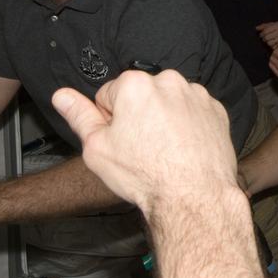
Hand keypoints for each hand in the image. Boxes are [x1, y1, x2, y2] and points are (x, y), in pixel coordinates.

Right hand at [52, 70, 237, 216]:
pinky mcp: (215, 109)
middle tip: (142, 148)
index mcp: (135, 84)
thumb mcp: (97, 148)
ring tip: (164, 151)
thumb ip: (79, 116)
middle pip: (141, 96)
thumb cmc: (146, 175)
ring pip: (168, 102)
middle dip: (138, 116)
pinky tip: (183, 149)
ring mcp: (195, 95)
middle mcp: (168, 81)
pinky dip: (187, 125)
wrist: (194, 196)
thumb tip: (61, 96)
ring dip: (163, 119)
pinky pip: (193, 112)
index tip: (121, 140)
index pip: (108, 95)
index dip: (110, 120)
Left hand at [255, 21, 277, 47]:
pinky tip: (274, 44)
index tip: (261, 35)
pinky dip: (273, 46)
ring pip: (270, 43)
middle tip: (264, 39)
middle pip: (267, 37)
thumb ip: (265, 25)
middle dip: (264, 39)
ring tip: (270, 41)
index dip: (262, 34)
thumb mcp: (275, 24)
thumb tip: (256, 28)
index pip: (265, 31)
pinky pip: (274, 46)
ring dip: (268, 43)